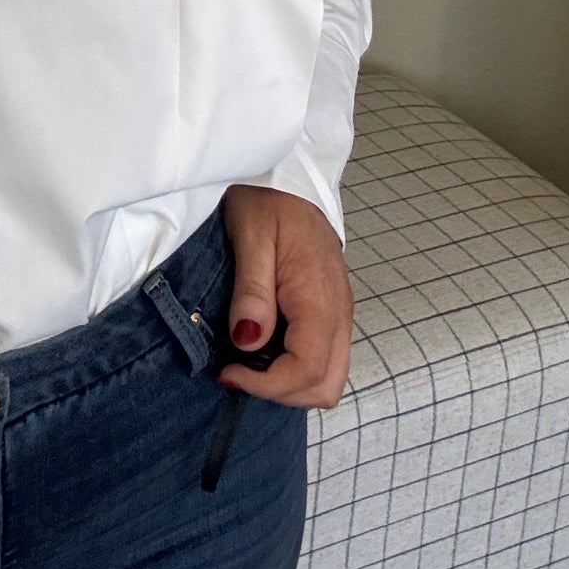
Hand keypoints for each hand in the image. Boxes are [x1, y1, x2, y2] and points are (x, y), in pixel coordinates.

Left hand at [218, 185, 352, 406]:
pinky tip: (263, 347)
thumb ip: (252, 292)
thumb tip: (249, 343)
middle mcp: (339, 314)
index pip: (308, 371)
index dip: (267, 385)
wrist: (290, 176)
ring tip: (248, 361)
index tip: (228, 371)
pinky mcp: (332, 311)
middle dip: (280, 392)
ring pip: (329, 378)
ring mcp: (339, 314)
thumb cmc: (267, 200)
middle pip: (326, 386)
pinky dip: (296, 368)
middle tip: (238, 372)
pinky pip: (325, 358)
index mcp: (319, 300)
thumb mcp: (250, 236)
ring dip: (289, 383)